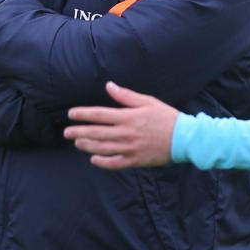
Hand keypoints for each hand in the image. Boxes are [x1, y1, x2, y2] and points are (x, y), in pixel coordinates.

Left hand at [64, 81, 178, 169]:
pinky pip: (114, 163)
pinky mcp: (135, 160)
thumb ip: (126, 96)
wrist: (184, 139)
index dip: (83, 114)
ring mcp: (130, 148)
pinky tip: (94, 159)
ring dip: (87, 146)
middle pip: (97, 132)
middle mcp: (126, 133)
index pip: (100, 114)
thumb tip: (109, 86)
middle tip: (66, 132)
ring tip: (77, 143)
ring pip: (102, 148)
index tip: (71, 114)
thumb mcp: (147, 101)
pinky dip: (102, 162)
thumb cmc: (166, 117)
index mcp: (128, 117)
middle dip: (79, 132)